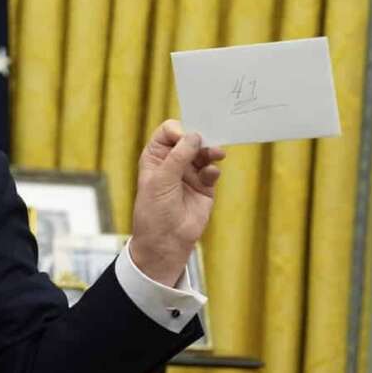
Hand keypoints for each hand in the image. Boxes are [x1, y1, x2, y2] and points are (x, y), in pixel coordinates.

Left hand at [129, 120, 224, 286]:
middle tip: (208, 141)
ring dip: (210, 151)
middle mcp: (173, 162)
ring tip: (216, 154)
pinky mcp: (204, 186)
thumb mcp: (161, 180)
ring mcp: (189, 173)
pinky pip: (211, 171)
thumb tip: (194, 135)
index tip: (184, 138)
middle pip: (189, 139)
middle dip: (200, 138)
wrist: (165, 241)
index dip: (178, 131)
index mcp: (156, 157)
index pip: (168, 132)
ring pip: (203, 153)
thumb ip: (178, 157)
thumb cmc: (154, 211)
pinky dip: (213, 169)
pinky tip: (211, 174)